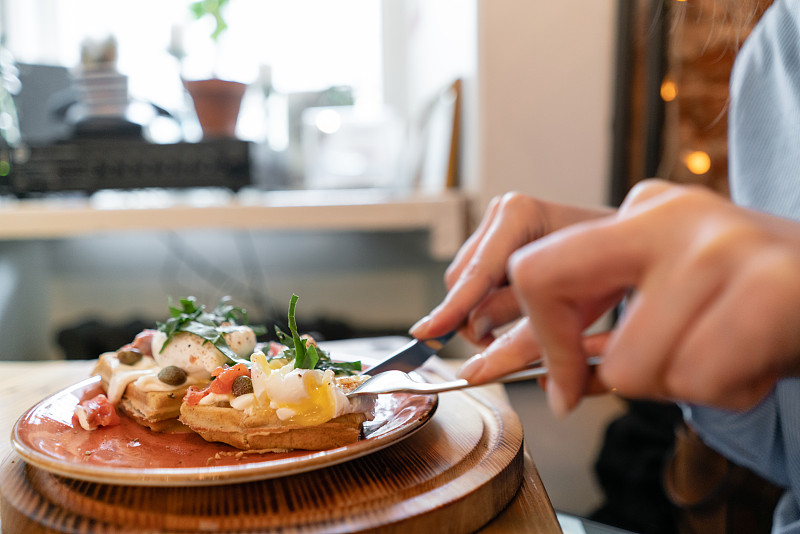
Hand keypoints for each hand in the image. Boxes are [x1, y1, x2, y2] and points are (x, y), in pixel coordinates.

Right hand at [410, 192, 609, 345]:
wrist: (633, 245)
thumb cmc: (615, 271)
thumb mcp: (574, 310)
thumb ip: (522, 338)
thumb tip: (478, 362)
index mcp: (521, 215)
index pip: (476, 273)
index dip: (453, 309)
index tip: (428, 333)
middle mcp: (502, 212)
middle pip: (462, 282)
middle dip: (476, 320)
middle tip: (501, 347)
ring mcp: (496, 222)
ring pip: (463, 284)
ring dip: (482, 314)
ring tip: (519, 326)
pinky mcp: (494, 237)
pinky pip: (474, 281)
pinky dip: (487, 303)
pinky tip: (515, 310)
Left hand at [508, 180, 799, 414]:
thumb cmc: (758, 305)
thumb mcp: (677, 292)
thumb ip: (612, 329)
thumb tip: (554, 382)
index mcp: (642, 213)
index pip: (535, 269)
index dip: (540, 336)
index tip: (561, 383)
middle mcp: (671, 218)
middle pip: (552, 290)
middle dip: (588, 358)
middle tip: (643, 379)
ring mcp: (720, 245)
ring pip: (631, 366)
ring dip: (679, 383)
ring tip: (727, 356)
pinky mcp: (771, 287)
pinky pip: (697, 379)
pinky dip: (726, 392)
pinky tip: (757, 363)